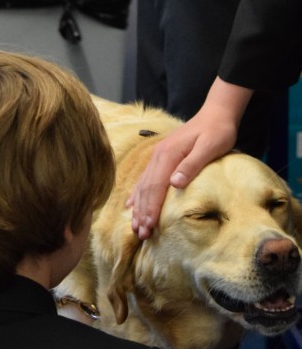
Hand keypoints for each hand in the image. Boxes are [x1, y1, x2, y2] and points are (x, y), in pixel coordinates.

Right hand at [128, 77, 253, 238]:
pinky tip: (131, 205)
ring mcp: (157, 156)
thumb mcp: (210, 146)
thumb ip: (192, 164)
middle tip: (141, 234)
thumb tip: (174, 184)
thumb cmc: (217, 131)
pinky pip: (144, 179)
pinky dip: (137, 194)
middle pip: (146, 189)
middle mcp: (158, 156)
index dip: (151, 208)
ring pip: (142, 186)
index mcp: (168, 154)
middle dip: (142, 213)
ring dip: (138, 207)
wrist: (215, 113)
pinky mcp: (161, 158)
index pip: (155, 186)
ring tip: (135, 226)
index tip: (149, 226)